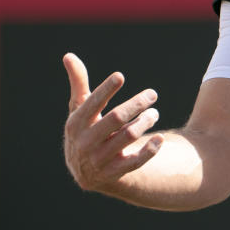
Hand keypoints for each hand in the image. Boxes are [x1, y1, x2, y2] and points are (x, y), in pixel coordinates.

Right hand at [63, 54, 163, 192]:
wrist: (85, 172)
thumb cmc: (85, 130)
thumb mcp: (79, 109)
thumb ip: (78, 83)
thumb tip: (69, 55)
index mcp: (76, 124)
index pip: (92, 103)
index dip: (106, 89)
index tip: (120, 76)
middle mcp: (86, 142)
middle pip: (116, 118)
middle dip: (136, 104)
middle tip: (153, 94)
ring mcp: (100, 159)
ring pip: (128, 136)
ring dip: (145, 122)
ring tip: (155, 113)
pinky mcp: (114, 173)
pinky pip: (135, 162)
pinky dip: (149, 150)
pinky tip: (160, 138)